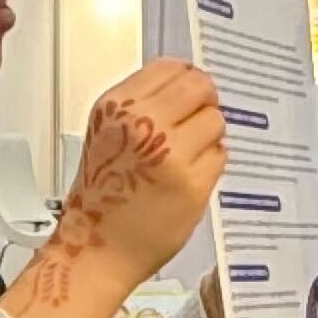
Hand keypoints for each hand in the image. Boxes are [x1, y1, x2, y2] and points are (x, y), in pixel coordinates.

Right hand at [47, 61, 225, 296]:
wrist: (96, 249)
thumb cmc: (103, 197)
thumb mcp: (108, 133)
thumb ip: (143, 105)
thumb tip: (187, 86)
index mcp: (116, 106)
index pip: (170, 67)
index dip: (186, 80)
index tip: (189, 93)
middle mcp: (143, 124)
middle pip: (200, 86)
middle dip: (205, 102)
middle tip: (198, 120)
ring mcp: (171, 153)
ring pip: (215, 121)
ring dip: (208, 136)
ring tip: (187, 156)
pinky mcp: (193, 184)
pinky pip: (220, 156)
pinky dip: (211, 164)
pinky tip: (189, 177)